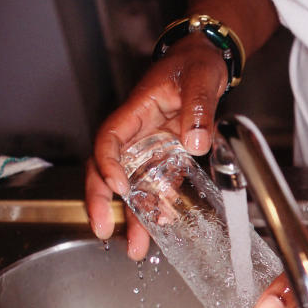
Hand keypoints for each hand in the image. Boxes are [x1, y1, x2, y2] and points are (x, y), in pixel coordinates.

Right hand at [85, 33, 228, 259]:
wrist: (206, 59)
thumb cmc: (196, 63)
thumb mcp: (201, 79)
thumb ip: (199, 110)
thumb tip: (195, 142)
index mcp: (135, 112)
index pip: (109, 141)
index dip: (107, 165)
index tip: (119, 187)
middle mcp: (136, 133)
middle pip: (106, 169)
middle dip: (101, 201)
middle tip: (103, 230)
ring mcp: (149, 147)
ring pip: (131, 185)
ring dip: (131, 215)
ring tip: (135, 248)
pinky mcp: (166, 156)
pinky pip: (156, 185)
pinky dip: (156, 206)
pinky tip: (161, 227)